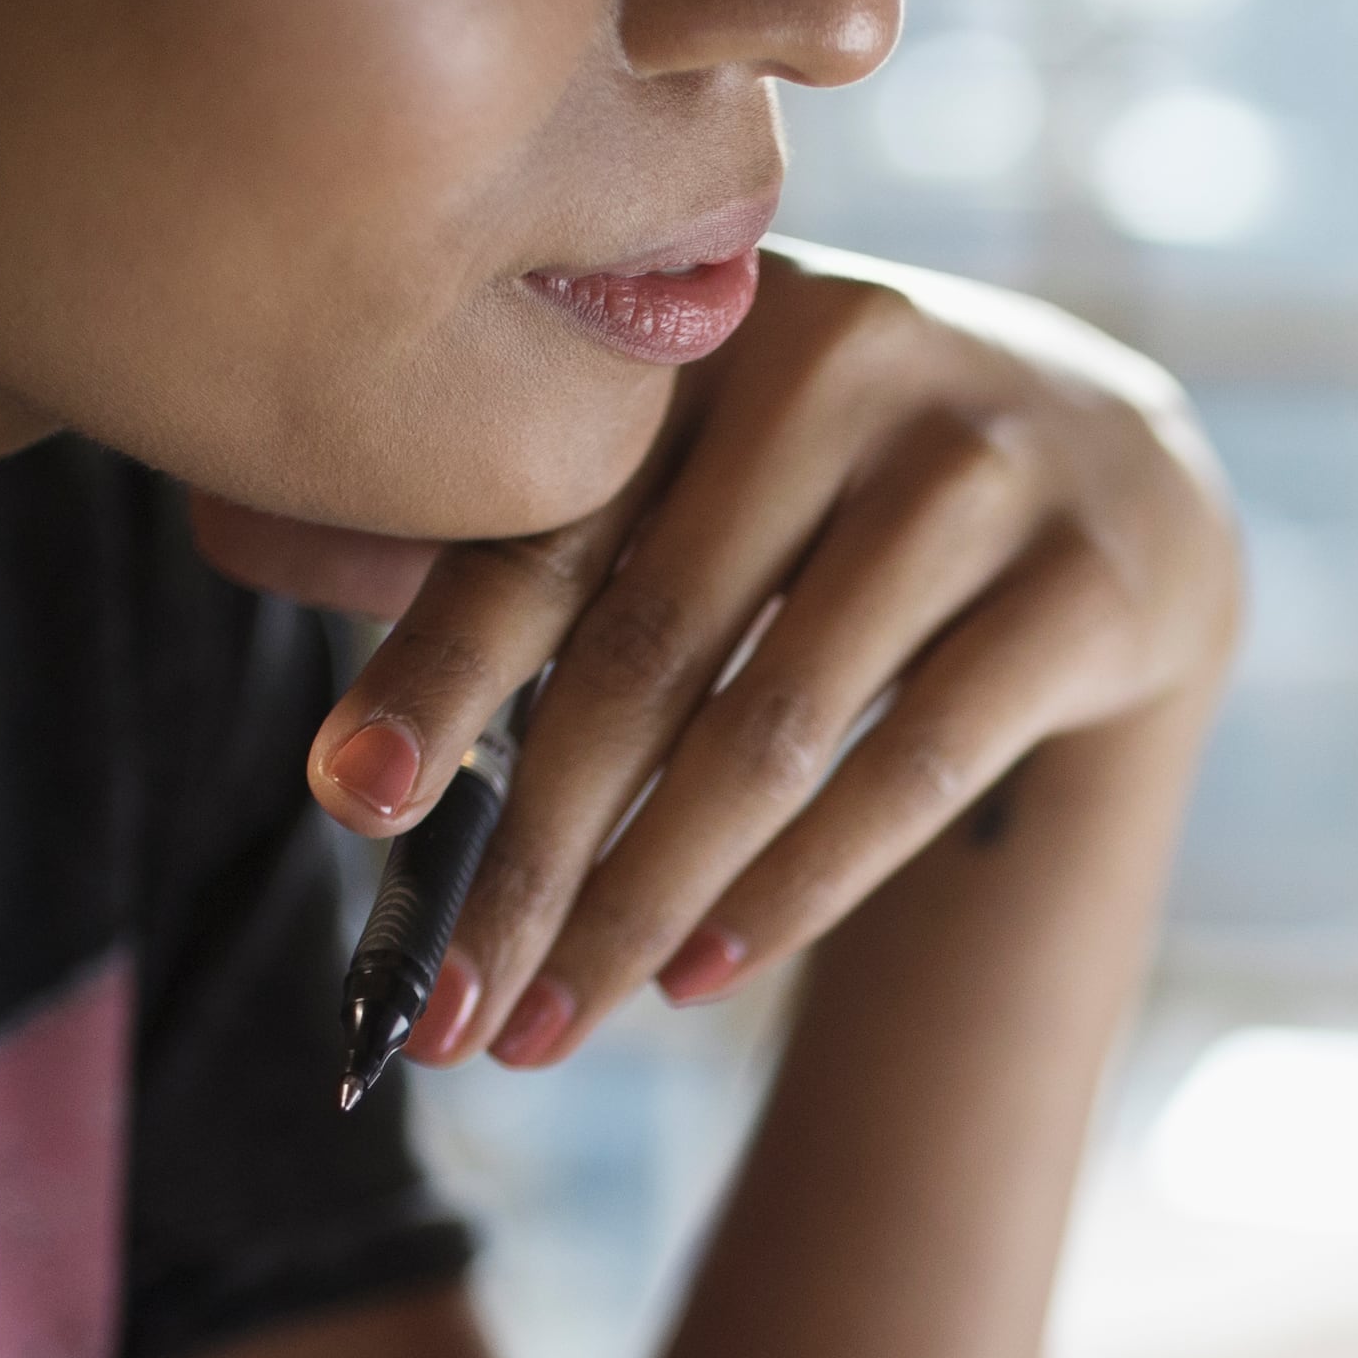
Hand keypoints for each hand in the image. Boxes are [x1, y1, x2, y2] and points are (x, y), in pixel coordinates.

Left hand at [191, 247, 1239, 1070]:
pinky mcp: (1092, 584)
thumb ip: (499, 522)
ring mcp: (988, 466)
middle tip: (446, 1010)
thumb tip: (229, 544)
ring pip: (774, 729)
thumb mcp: (682, 478)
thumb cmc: (838, 505)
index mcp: (708, 330)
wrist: (1128, 499)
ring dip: (646, 903)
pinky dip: (796, 894)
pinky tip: (702, 979)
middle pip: (647, 649)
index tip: (347, 807)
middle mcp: (848, 362)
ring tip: (552, 1028)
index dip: (435, 666)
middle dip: (531, 855)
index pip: (544, 519)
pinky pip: (913, 770)